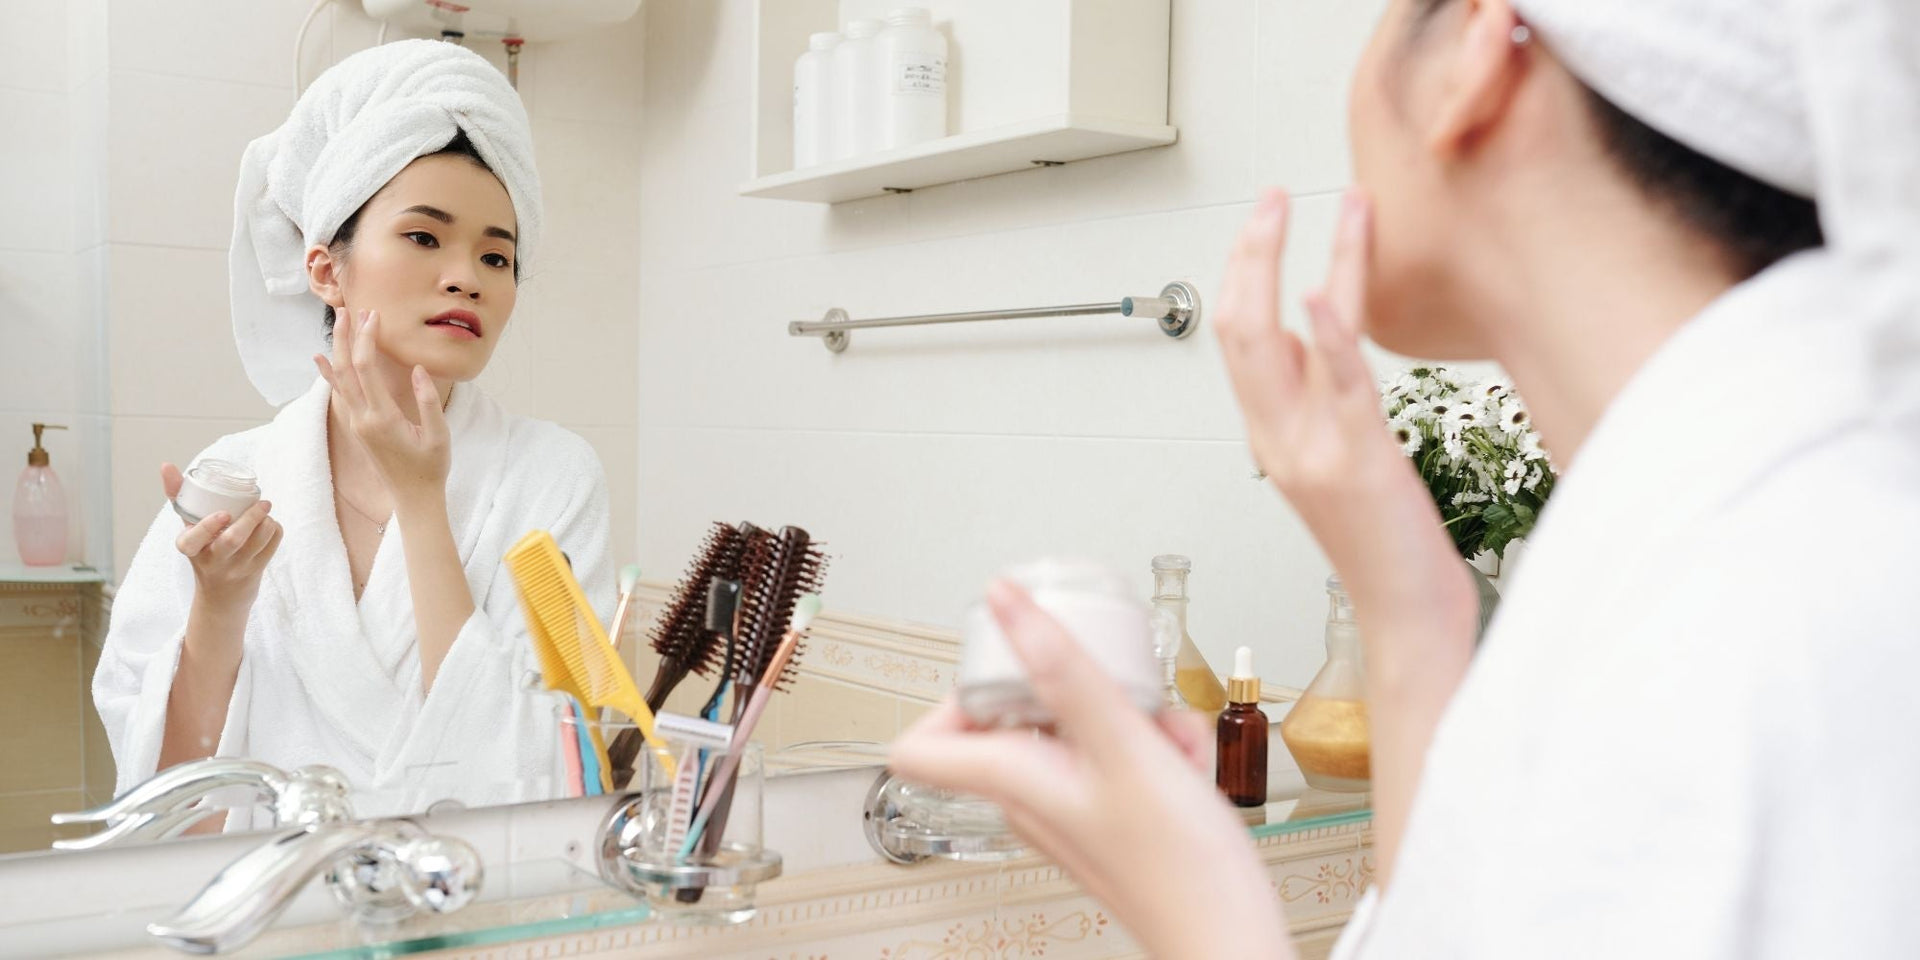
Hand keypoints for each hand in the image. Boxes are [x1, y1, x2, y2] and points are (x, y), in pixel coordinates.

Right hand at [162, 463, 281, 610]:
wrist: (221, 596)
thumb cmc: (203, 549)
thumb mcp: (188, 528)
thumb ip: (178, 497)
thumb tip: (166, 465)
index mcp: (190, 548)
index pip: (192, 540)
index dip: (208, 526)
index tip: (223, 513)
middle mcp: (212, 560)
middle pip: (232, 540)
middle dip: (250, 518)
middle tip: (263, 503)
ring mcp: (236, 568)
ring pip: (256, 542)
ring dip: (266, 522)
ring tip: (265, 511)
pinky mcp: (255, 571)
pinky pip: (271, 547)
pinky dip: (275, 531)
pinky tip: (270, 524)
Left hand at [313, 309, 450, 499]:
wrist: (413, 498)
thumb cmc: (430, 468)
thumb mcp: (439, 435)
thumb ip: (428, 401)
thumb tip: (417, 369)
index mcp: (382, 418)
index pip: (367, 368)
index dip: (368, 339)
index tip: (374, 316)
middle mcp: (362, 419)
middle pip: (345, 369)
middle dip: (346, 337)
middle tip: (347, 309)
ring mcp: (356, 424)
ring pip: (338, 380)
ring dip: (338, 350)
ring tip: (339, 325)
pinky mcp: (357, 428)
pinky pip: (339, 394)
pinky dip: (328, 374)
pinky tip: (320, 360)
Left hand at [890, 582, 1293, 959]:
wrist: (1230, 939)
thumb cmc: (1180, 870)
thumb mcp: (1123, 744)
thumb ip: (1062, 668)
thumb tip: (1005, 603)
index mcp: (1011, 781)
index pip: (921, 742)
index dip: (951, 693)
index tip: (1006, 661)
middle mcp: (1030, 798)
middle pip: (1017, 716)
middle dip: (1075, 688)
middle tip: (1120, 693)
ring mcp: (1071, 807)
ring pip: (1078, 728)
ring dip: (1129, 715)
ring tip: (1168, 736)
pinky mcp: (1111, 813)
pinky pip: (1116, 755)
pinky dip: (1152, 744)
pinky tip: (1184, 760)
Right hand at [1214, 188, 1465, 626]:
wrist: (1408, 616)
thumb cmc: (1388, 546)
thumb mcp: (1340, 461)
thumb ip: (1317, 399)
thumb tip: (1312, 337)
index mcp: (1272, 436)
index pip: (1236, 337)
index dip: (1244, 270)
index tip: (1265, 219)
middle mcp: (1279, 438)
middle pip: (1238, 328)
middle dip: (1252, 252)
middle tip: (1273, 197)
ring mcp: (1312, 449)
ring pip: (1275, 342)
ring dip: (1299, 262)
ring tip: (1336, 206)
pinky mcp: (1359, 458)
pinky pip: (1334, 384)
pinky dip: (1324, 332)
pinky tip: (1321, 290)